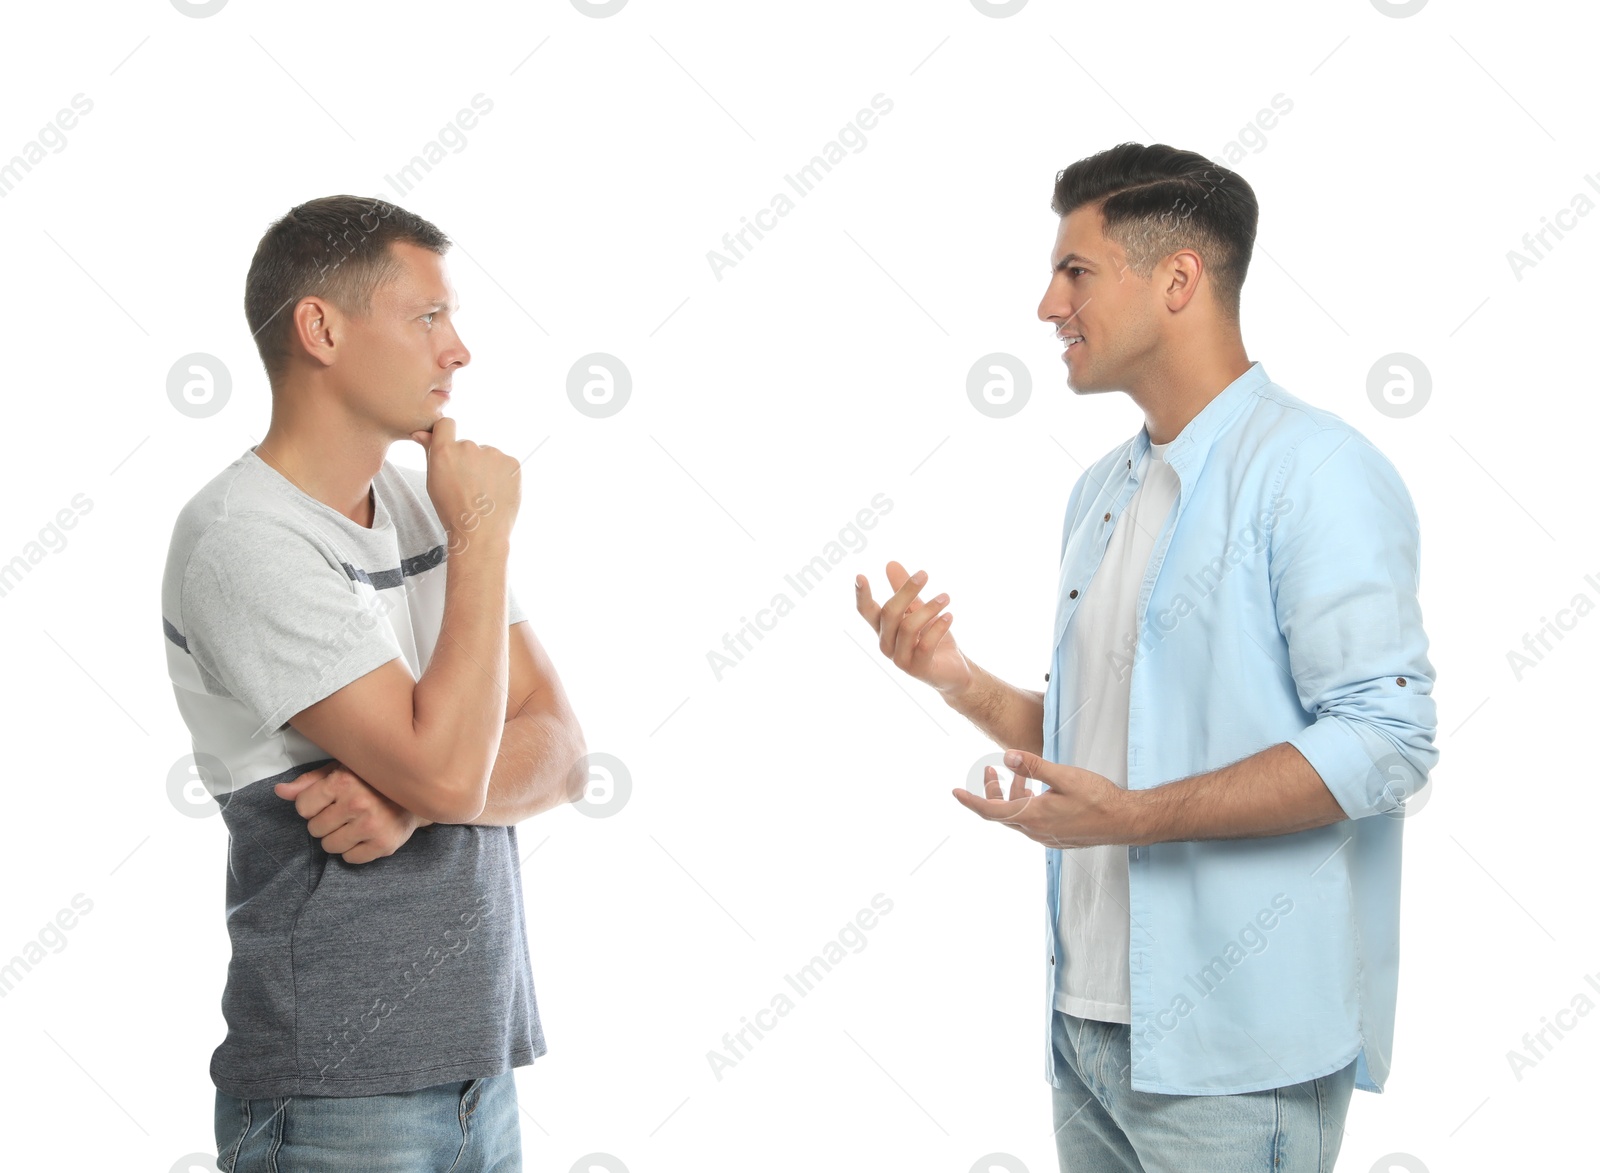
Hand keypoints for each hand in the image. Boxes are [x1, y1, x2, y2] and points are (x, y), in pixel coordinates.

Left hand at [275, 761, 431, 863]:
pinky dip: (355, 850)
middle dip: (325, 822)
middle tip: (345, 812)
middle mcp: (358, 802)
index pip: (302, 807)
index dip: (313, 805)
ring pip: (329, 846)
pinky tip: (367, 835)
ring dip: (338, 838)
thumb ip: (308, 783)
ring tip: (356, 823)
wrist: (419, 792)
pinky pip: (350, 859)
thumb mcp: (340, 771)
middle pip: (314, 829)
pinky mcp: (384, 844)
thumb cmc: (372, 780)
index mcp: (343, 780)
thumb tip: (279, 792)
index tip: (329, 800)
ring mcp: (372, 825)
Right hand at [410, 416, 521, 547]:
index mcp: (444, 451)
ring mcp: (493, 454)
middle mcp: (469, 447)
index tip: (450, 448)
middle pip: (468, 446)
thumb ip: (429, 453)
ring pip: (487, 456)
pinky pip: (504, 464)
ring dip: (486, 468)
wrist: (481, 533)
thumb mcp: (433, 482)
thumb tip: (420, 432)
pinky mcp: (512, 462)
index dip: (447, 434)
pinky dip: (502, 475)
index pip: (445, 424)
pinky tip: (496, 493)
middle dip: (468, 461)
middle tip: (469, 488)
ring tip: (483, 494)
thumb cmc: (453, 510)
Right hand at [854, 560, 971, 696]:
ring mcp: (900, 659)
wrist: (953, 672)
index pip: (867, 611)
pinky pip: (925, 644)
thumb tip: (890, 563)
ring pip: (908, 627)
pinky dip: (938, 628)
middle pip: (889, 613)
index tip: (860, 576)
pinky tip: (949, 616)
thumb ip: (904, 590)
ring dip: (928, 609)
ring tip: (945, 597)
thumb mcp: (919, 610)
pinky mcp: (917, 669)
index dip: (862, 595)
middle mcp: (886, 644)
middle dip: (906, 591)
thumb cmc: (932, 638)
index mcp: (883, 629)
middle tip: (924, 574)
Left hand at [951, 749, 1139, 847]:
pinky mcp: (1056, 837)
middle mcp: (1035, 831)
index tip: (954, 792)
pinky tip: (1037, 790)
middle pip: (1001, 813)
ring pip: (1017, 816)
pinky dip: (1026, 804)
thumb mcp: (1064, 776)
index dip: (971, 801)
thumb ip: (1033, 766)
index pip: (991, 810)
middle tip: (989, 768)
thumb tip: (1007, 757)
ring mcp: (1046, 836)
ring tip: (1018, 773)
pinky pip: (1031, 821)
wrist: (1125, 821)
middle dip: (991, 790)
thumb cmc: (1099, 798)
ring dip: (1012, 795)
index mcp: (1033, 817)